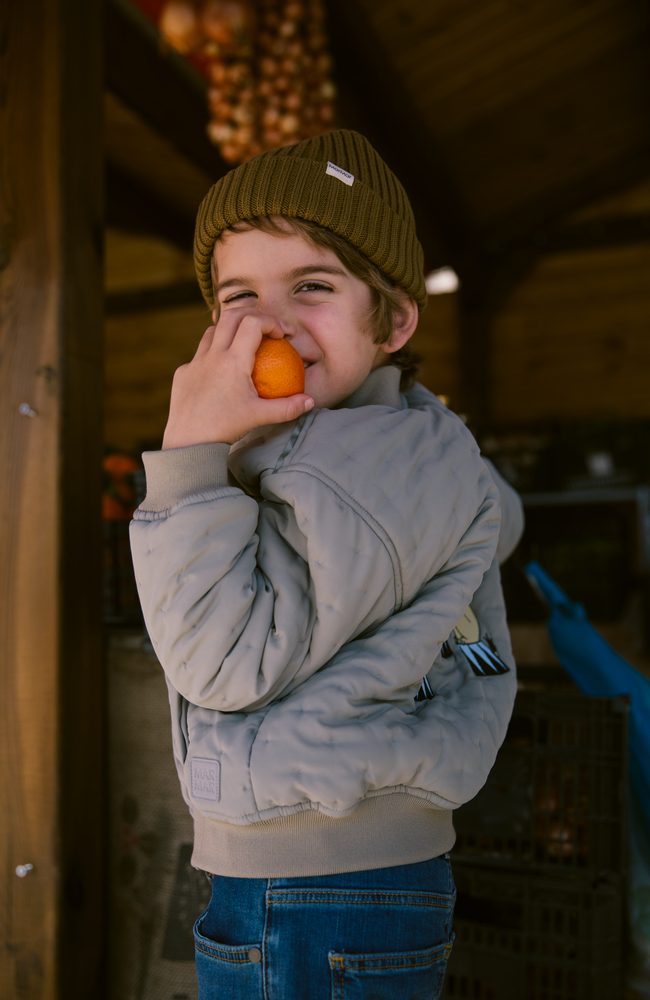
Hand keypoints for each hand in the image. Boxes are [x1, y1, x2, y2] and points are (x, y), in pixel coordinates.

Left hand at [162, 310, 313, 448]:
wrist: (188, 444)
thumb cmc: (225, 429)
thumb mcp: (259, 417)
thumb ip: (287, 408)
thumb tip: (310, 401)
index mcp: (233, 361)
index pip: (253, 323)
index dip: (272, 321)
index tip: (282, 335)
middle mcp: (212, 355)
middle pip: (232, 315)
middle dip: (253, 315)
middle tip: (266, 328)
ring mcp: (194, 362)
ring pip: (212, 330)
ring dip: (230, 330)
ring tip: (243, 344)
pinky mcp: (183, 373)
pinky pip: (200, 354)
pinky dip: (214, 354)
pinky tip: (221, 372)